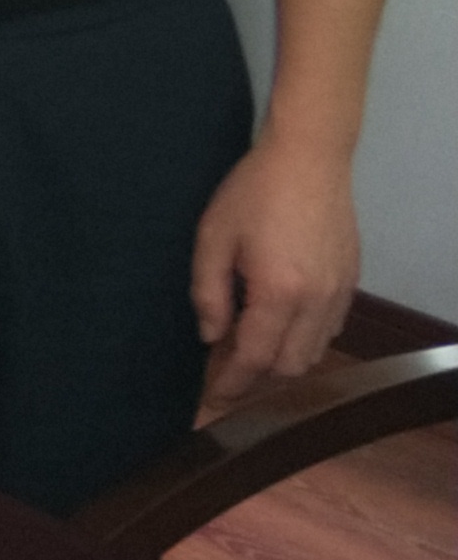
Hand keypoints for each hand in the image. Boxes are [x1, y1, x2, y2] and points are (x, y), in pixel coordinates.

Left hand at [192, 134, 357, 408]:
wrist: (309, 159)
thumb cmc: (252, 193)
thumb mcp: (212, 238)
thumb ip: (208, 293)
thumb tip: (210, 337)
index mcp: (280, 293)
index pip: (256, 358)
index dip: (232, 383)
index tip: (210, 400)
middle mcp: (317, 302)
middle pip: (289, 366)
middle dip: (256, 378)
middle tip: (223, 374)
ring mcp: (340, 294)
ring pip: (313, 353)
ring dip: (281, 362)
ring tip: (247, 352)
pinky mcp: (351, 283)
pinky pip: (328, 331)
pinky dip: (303, 342)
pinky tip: (278, 328)